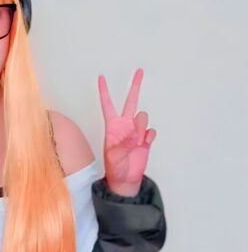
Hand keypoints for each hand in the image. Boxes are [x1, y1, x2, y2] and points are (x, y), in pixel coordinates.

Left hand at [97, 69, 156, 194]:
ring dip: (140, 128)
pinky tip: (144, 145)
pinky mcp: (145, 139)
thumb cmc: (114, 169)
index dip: (104, 91)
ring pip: (143, 117)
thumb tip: (136, 136)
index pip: (108, 105)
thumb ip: (124, 145)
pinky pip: (151, 131)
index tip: (101, 77)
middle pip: (130, 101)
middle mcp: (125, 126)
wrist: (125, 180)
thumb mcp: (113, 157)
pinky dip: (148, 137)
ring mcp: (136, 132)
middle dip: (135, 86)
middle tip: (139, 71)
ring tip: (135, 143)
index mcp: (112, 127)